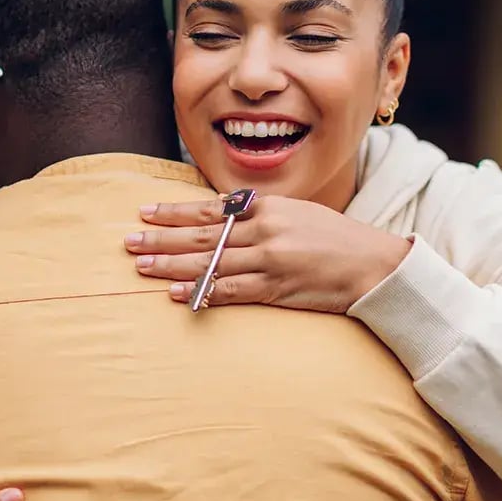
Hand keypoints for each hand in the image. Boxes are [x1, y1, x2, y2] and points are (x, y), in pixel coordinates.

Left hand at [124, 194, 410, 312]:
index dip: (174, 211)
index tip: (145, 211)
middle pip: (201, 236)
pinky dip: (199, 292)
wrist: (372, 265)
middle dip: (161, 237)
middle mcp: (264, 231)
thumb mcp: (296, 212)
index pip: (210, 208)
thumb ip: (258, 213)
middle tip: (129, 240)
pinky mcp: (275, 289)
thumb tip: (219, 213)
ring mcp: (268, 261)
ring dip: (170, 265)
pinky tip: (174, 293)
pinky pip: (229, 291)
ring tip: (141, 265)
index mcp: (267, 207)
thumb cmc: (334, 237)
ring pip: (208, 263)